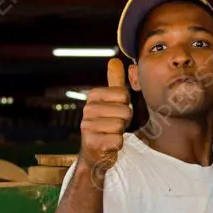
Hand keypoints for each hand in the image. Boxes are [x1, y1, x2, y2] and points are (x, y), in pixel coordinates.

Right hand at [79, 58, 132, 172]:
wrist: (95, 153)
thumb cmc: (107, 124)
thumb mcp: (111, 101)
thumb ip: (114, 81)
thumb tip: (115, 60)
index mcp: (93, 96)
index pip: (123, 94)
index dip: (125, 105)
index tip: (115, 112)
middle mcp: (87, 110)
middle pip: (125, 111)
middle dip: (124, 121)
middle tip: (113, 126)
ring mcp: (87, 127)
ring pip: (121, 126)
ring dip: (120, 133)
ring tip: (110, 134)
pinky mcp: (92, 143)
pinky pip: (118, 140)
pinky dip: (117, 144)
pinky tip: (108, 145)